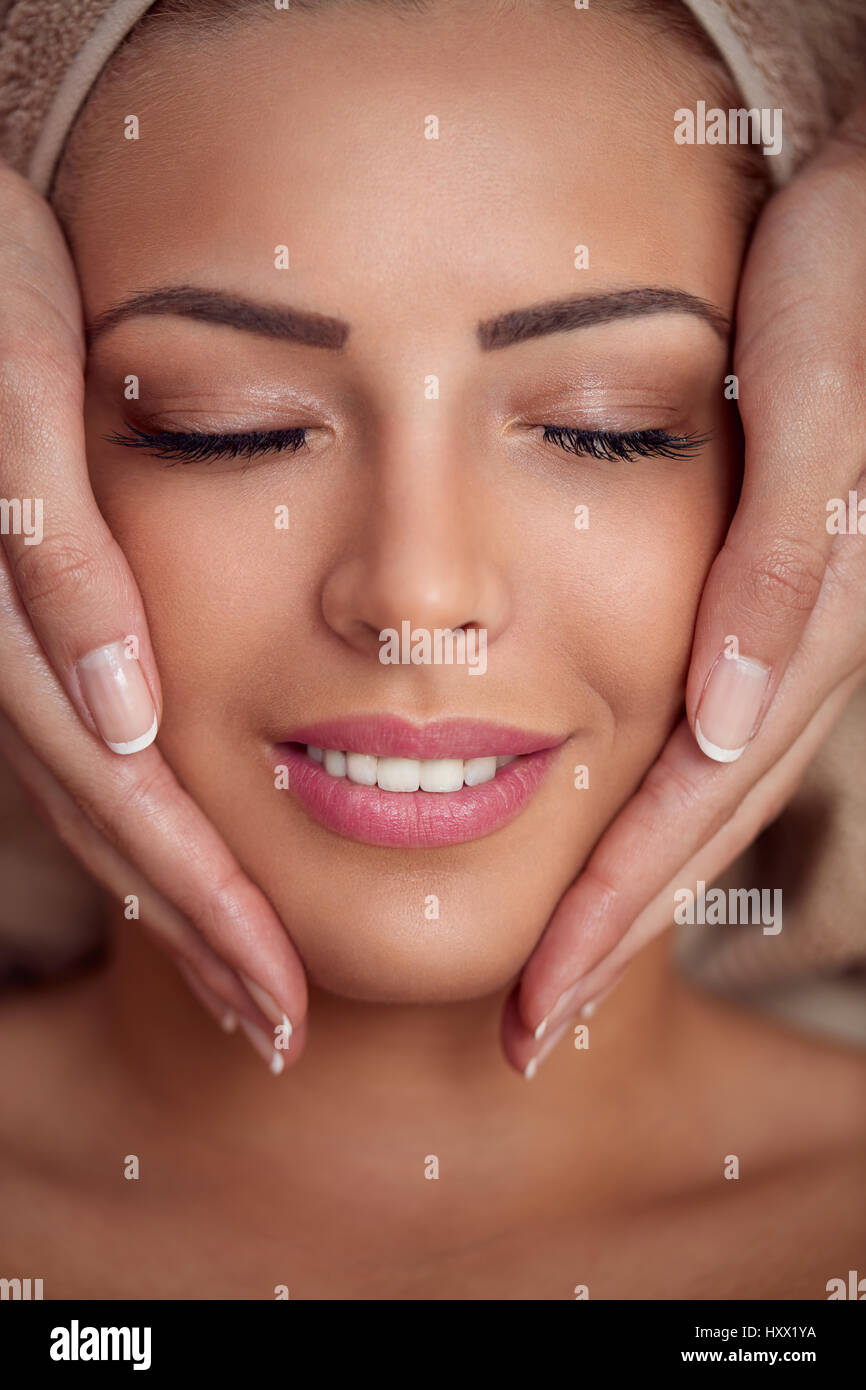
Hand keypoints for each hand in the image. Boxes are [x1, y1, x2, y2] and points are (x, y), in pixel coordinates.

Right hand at [0, 160, 306, 1069]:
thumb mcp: (15, 394)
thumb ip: (56, 560)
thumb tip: (126, 716)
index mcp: (11, 618)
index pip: (133, 798)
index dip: (208, 908)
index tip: (281, 1001)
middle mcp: (6, 650)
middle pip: (119, 826)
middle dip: (203, 933)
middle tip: (280, 1027)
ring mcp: (9, 641)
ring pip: (103, 799)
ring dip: (178, 895)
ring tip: (247, 972)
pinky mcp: (22, 617)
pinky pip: (87, 740)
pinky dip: (145, 814)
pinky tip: (189, 847)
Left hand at [508, 101, 865, 1074]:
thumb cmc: (840, 275)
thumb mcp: (817, 388)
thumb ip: (786, 552)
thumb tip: (721, 719)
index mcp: (807, 620)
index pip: (689, 803)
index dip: (610, 913)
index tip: (533, 1007)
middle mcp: (798, 646)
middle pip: (692, 826)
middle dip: (607, 934)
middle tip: (527, 1027)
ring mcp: (787, 632)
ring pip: (695, 793)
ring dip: (622, 888)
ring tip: (552, 964)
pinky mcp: (769, 601)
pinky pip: (699, 730)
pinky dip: (644, 802)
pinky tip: (598, 828)